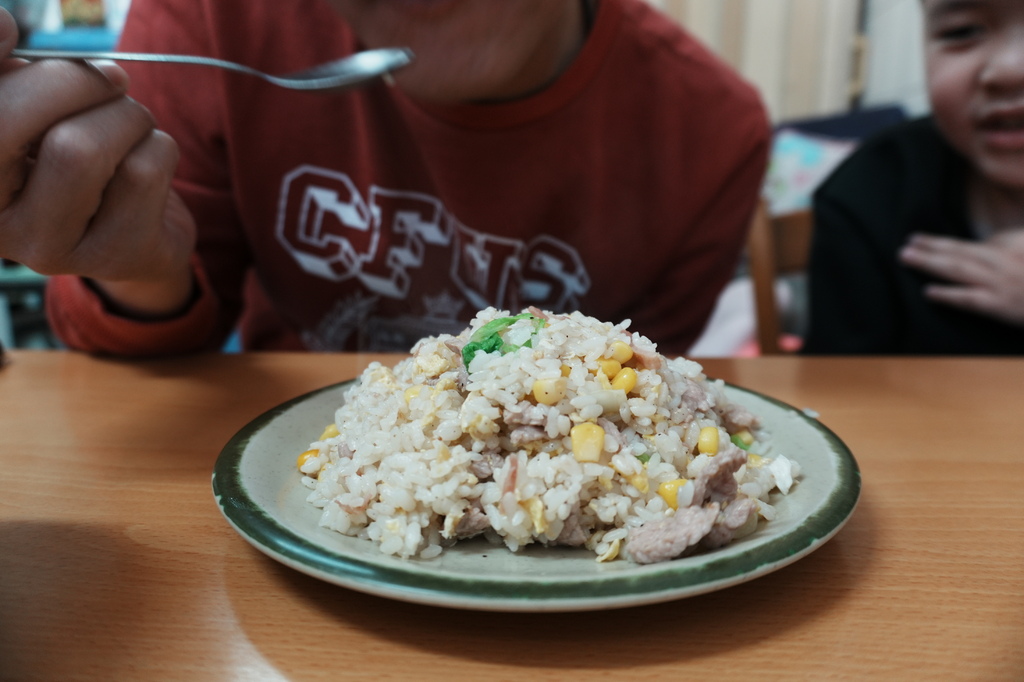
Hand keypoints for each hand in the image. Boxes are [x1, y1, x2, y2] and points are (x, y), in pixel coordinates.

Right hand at [0, 8, 195, 317]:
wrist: (137, 231)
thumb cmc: (75, 158)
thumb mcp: (32, 114)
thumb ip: (10, 76)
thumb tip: (2, 26)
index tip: (12, 28)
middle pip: (10, 123)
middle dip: (72, 82)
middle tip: (110, 80)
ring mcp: (50, 248)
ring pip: (84, 146)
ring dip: (126, 116)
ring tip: (131, 126)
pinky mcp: (115, 256)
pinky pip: (144, 170)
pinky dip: (159, 147)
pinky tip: (150, 163)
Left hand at [899, 230, 1023, 326]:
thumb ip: (1011, 247)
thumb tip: (988, 243)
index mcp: (1010, 252)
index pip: (974, 245)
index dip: (943, 242)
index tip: (918, 239)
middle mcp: (1003, 263)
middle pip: (961, 251)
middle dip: (931, 246)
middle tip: (907, 242)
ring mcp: (1001, 284)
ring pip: (958, 269)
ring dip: (929, 261)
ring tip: (905, 256)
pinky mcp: (1001, 306)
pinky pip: (970, 299)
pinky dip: (948, 294)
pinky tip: (926, 292)